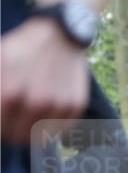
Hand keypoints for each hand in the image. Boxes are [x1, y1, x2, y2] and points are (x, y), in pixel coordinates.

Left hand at [1, 19, 88, 142]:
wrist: (59, 34)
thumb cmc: (21, 49)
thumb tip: (1, 106)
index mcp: (9, 93)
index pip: (1, 129)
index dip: (1, 126)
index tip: (4, 119)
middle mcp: (36, 102)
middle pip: (18, 137)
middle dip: (13, 131)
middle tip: (14, 121)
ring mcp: (58, 105)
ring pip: (41, 137)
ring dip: (33, 129)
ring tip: (31, 115)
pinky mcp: (76, 105)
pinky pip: (61, 129)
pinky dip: (53, 126)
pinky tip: (47, 111)